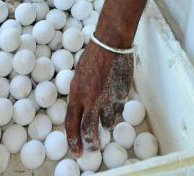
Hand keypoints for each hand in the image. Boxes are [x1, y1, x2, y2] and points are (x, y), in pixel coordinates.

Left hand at [65, 41, 132, 155]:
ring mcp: (108, 98)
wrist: (110, 44)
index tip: (76, 151)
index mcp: (76, 94)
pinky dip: (116, 110)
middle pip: (90, 130)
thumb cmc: (92, 57)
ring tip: (106, 119)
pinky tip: (115, 102)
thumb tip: (81, 111)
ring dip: (106, 125)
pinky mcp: (121, 94)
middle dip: (91, 143)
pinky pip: (119, 110)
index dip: (73, 140)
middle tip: (93, 148)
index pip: (71, 124)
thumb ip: (79, 96)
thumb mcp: (78, 77)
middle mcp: (91, 99)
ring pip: (108, 123)